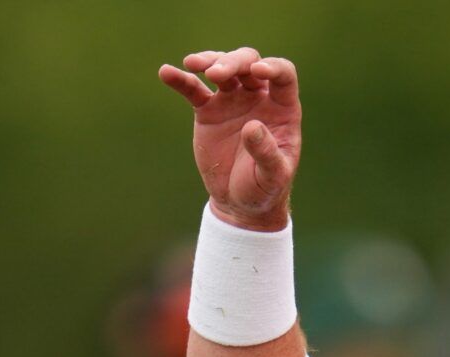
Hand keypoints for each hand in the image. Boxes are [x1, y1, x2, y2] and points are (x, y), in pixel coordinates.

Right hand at [157, 47, 300, 231]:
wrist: (239, 202)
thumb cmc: (264, 188)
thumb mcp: (272, 176)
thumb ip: (266, 152)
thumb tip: (251, 126)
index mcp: (282, 108)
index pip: (282, 75)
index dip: (273, 67)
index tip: (258, 71)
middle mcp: (258, 97)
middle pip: (248, 63)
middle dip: (233, 63)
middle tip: (215, 74)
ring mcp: (232, 101)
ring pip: (223, 69)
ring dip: (209, 62)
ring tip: (192, 65)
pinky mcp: (208, 111)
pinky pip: (194, 89)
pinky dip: (181, 80)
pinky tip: (166, 72)